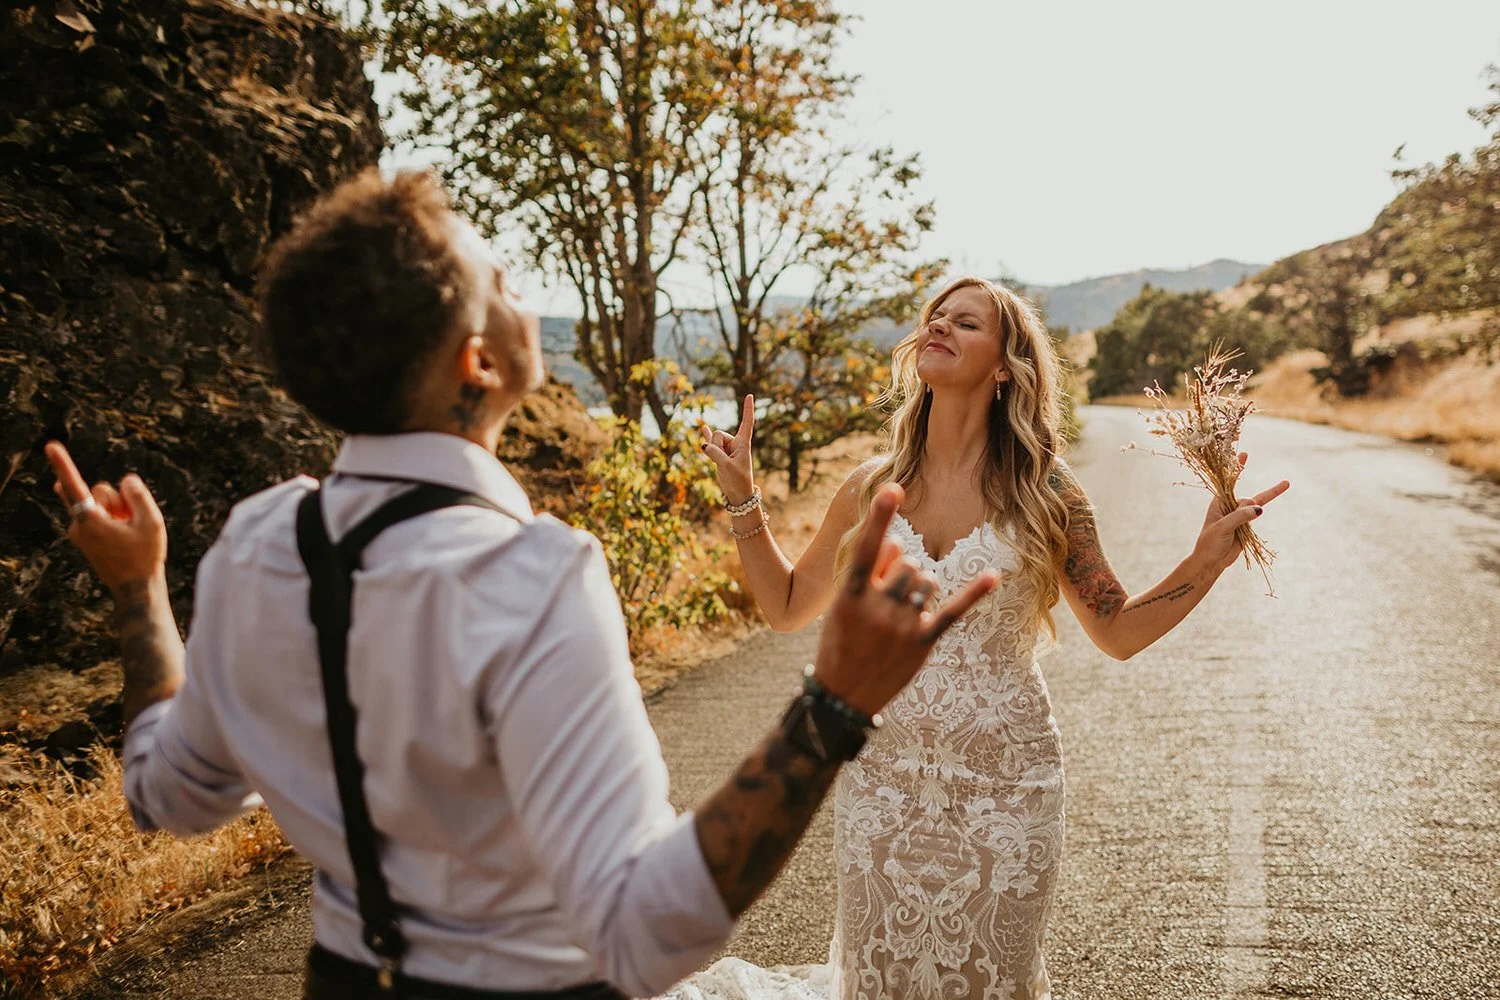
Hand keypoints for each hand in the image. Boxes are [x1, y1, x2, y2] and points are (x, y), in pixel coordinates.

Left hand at [45, 441, 167, 594]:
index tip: (50, 445)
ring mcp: (80, 532)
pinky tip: (116, 520)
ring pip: (100, 503)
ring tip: (130, 531)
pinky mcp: (85, 537)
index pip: (75, 485)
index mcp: (90, 520)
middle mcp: (79, 525)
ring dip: (116, 509)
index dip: (63, 463)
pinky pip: (96, 513)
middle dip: (117, 498)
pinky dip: (110, 515)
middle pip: (99, 491)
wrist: (136, 588)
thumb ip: (138, 494)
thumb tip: (126, 480)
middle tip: (132, 521)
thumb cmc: (145, 556)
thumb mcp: (151, 521)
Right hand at [699, 394, 755, 504]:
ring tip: (720, 464)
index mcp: (743, 443)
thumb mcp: (726, 467)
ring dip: (712, 450)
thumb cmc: (738, 480)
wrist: (738, 494)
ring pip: (712, 440)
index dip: (748, 409)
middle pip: (719, 434)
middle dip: (716, 445)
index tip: (750, 395)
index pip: (747, 422)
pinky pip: (711, 442)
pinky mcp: (719, 454)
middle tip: (724, 461)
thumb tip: (704, 446)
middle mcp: (735, 443)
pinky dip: (707, 436)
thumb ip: (715, 453)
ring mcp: (727, 448)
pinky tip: (703, 427)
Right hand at [812, 484, 999, 716]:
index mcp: (850, 596)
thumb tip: (896, 541)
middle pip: (908, 564)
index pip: (867, 548)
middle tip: (889, 595)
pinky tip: (993, 575)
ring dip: (919, 588)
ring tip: (901, 612)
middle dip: (903, 571)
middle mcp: (877, 608)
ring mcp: (901, 627)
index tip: (893, 487)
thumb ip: (870, 573)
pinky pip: (952, 612)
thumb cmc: (842, 642)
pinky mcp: (922, 644)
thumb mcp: (844, 606)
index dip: (879, 516)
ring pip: (927, 582)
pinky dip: (974, 593)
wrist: (843, 695)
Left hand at [1193, 452, 1289, 572]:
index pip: (1229, 481)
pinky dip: (1256, 520)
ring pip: (1255, 507)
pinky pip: (1257, 517)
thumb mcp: (1222, 527)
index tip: (1244, 453)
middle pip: (1248, 498)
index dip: (1237, 467)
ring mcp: (1240, 515)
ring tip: (1236, 530)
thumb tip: (1259, 508)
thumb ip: (1240, 516)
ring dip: (1253, 515)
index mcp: (1219, 502)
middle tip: (1236, 523)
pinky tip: (1245, 533)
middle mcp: (1230, 505)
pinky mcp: (1247, 525)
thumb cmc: (1210, 542)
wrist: (1211, 561)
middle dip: (1249, 507)